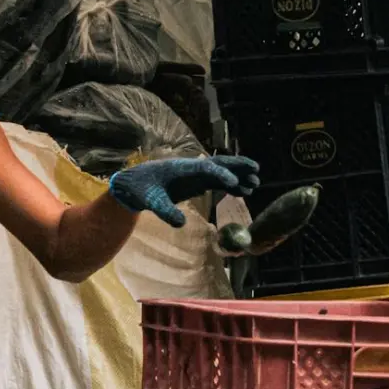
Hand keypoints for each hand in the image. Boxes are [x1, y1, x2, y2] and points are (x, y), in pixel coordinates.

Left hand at [109, 156, 259, 228]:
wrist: (133, 186)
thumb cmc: (140, 190)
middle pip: (219, 164)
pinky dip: (230, 185)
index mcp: (181, 168)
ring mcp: (194, 175)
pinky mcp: (195, 183)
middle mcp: (191, 168)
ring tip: (254, 184)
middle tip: (256, 170)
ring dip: (238, 176)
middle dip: (237, 166)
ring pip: (221, 173)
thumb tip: (181, 224)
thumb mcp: (150, 202)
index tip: (233, 181)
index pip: (205, 168)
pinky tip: (243, 191)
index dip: (219, 173)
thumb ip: (165, 211)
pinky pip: (217, 182)